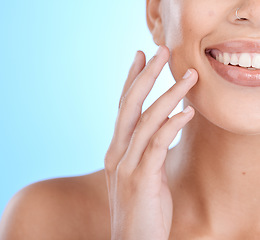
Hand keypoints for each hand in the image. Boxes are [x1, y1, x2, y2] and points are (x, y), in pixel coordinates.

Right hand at [104, 45, 197, 239]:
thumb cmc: (141, 206)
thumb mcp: (142, 172)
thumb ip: (146, 149)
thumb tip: (162, 127)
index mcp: (117, 149)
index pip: (123, 108)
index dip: (132, 81)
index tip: (141, 57)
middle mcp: (117, 152)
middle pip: (130, 105)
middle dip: (145, 76)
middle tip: (160, 50)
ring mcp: (126, 165)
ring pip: (146, 120)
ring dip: (168, 95)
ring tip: (189, 76)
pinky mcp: (141, 178)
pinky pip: (157, 144)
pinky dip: (172, 125)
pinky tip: (188, 111)